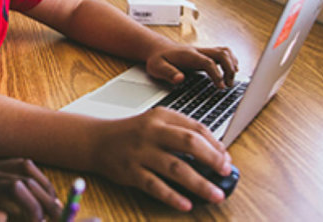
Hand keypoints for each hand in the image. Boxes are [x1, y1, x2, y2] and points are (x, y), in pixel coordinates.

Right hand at [95, 107, 231, 211]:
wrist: (96, 140)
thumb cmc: (131, 133)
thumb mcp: (155, 123)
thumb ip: (180, 133)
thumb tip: (215, 154)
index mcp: (161, 117)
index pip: (195, 128)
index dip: (216, 145)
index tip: (226, 160)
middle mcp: (151, 132)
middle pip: (189, 143)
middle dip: (212, 159)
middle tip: (226, 173)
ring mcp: (140, 152)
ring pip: (176, 167)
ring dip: (199, 183)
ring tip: (216, 195)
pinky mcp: (130, 171)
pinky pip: (155, 185)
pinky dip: (172, 196)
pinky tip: (187, 204)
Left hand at [146, 45, 237, 87]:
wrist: (158, 49)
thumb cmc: (157, 59)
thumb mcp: (156, 67)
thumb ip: (168, 73)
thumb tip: (180, 79)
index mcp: (187, 55)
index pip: (207, 62)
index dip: (216, 74)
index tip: (221, 87)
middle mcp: (198, 51)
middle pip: (221, 54)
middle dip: (229, 69)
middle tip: (228, 85)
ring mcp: (203, 51)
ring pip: (224, 51)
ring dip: (232, 64)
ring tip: (230, 81)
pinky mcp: (205, 54)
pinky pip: (223, 53)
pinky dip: (231, 61)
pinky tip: (231, 72)